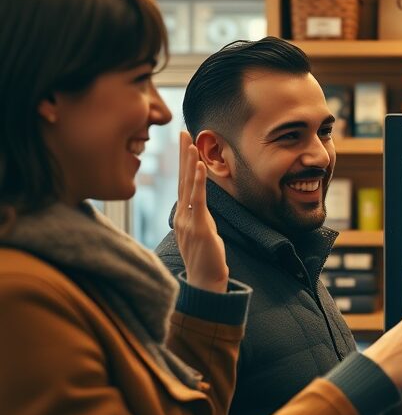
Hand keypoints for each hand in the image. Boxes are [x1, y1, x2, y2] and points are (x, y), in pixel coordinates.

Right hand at [175, 131, 227, 292]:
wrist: (205, 283)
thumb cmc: (206, 259)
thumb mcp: (203, 232)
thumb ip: (199, 216)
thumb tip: (200, 205)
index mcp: (184, 214)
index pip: (183, 183)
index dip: (184, 162)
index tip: (185, 141)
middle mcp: (183, 215)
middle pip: (182, 179)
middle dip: (183, 155)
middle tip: (182, 131)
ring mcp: (188, 221)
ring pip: (188, 186)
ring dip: (190, 163)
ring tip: (190, 142)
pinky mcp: (198, 227)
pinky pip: (198, 200)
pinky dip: (199, 182)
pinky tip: (199, 166)